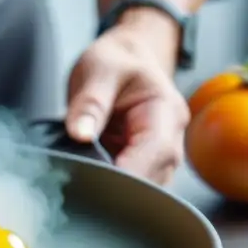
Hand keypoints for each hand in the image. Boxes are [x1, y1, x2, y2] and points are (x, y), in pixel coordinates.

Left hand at [64, 12, 189, 184]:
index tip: (96, 180)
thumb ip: (90, 103)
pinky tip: (88, 180)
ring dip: (114, 189)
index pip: (155, 154)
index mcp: (166, 112)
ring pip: (143, 189)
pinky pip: (131, 186)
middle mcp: (169, 139)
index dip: (128, 173)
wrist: (126, 58)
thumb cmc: (117, 62)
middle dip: (118, 186)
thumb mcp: (98, 70)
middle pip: (152, 179)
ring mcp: (157, 156)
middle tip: (78, 183)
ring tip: (81, 179)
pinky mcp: (140, 165)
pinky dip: (110, 186)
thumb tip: (80, 134)